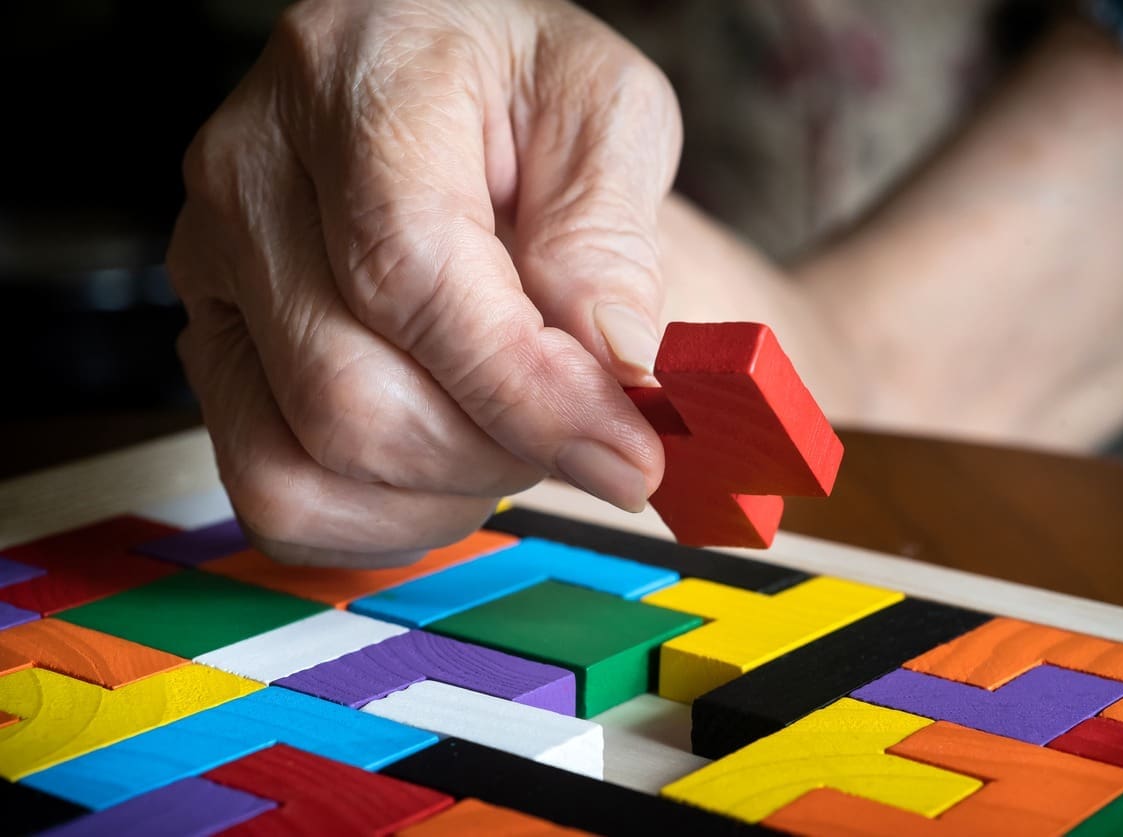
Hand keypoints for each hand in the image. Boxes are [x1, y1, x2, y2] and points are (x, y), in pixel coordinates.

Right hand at [167, 0, 681, 565]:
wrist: (464, 110)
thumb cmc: (532, 105)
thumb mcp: (608, 119)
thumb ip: (608, 241)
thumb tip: (615, 368)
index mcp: (356, 80)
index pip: (410, 272)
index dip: (524, 389)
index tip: (625, 452)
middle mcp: (250, 175)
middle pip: (349, 395)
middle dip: (495, 450)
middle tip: (582, 429)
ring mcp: (214, 274)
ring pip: (301, 462)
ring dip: (441, 489)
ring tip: (513, 431)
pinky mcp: (215, 352)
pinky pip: (276, 499)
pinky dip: (384, 518)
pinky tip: (450, 462)